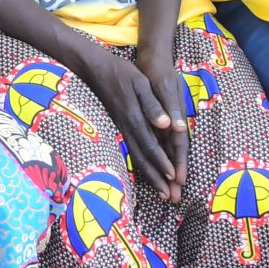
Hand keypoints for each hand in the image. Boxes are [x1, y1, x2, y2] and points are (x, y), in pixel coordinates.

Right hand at [132, 40, 191, 202]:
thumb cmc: (121, 73)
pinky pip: (131, 151)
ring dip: (150, 177)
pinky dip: (141, 166)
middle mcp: (128, 128)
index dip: (162, 163)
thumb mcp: (140, 83)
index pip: (151, 146)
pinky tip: (146, 172)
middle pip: (143, 159)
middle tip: (169, 197)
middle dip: (157, 179)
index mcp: (135, 118)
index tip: (173, 178)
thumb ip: (153, 105)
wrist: (95, 69)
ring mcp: (122, 129)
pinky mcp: (119, 127)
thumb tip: (167, 125)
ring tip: (161, 192)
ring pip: (136, 158)